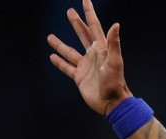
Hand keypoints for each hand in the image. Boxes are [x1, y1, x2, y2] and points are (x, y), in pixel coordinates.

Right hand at [47, 0, 131, 114]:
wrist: (112, 102)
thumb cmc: (115, 82)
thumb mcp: (115, 61)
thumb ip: (113, 44)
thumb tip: (116, 24)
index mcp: (101, 49)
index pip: (94, 27)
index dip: (90, 13)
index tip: (85, 0)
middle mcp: (93, 55)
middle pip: (83, 35)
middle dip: (77, 23)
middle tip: (70, 11)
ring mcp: (85, 66)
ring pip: (70, 51)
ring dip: (60, 44)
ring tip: (50, 36)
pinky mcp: (79, 77)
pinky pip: (67, 67)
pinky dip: (59, 62)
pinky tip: (52, 56)